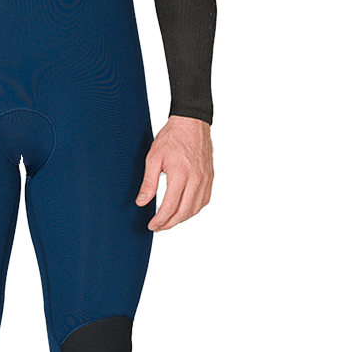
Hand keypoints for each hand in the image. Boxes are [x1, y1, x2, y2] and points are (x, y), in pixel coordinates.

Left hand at [136, 116, 213, 231]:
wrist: (192, 124)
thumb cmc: (171, 138)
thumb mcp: (153, 158)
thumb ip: (148, 182)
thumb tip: (141, 202)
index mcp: (180, 175)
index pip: (170, 207)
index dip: (160, 220)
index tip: (152, 225)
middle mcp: (196, 180)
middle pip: (183, 213)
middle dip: (169, 224)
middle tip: (158, 227)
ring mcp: (205, 180)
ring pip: (195, 209)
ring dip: (182, 219)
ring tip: (169, 221)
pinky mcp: (210, 178)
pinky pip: (204, 200)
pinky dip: (194, 210)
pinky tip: (185, 210)